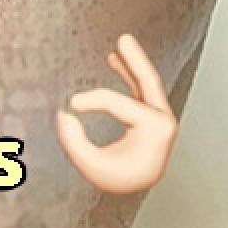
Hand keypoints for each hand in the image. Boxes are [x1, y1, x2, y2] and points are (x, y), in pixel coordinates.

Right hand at [56, 34, 176, 195]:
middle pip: (148, 82)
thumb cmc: (117, 178)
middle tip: (124, 38)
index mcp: (153, 129)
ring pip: (147, 83)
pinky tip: (116, 62)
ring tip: (122, 43)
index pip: (118, 103)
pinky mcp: (151, 118)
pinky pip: (141, 90)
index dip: (90, 100)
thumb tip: (66, 114)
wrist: (135, 189)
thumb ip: (75, 141)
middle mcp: (162, 121)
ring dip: (132, 63)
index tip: (70, 106)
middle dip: (135, 60)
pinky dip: (130, 75)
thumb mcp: (92, 166)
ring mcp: (159, 118)